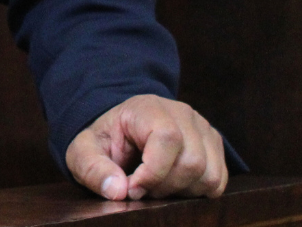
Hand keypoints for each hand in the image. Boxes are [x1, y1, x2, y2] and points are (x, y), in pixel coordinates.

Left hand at [66, 94, 227, 200]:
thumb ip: (93, 168)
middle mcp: (182, 114)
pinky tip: (174, 186)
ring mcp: (203, 129)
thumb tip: (117, 191)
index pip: (168, 138)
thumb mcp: (83, 151)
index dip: (153, 173)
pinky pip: (218, 180)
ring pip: (208, 174)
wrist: (121, 131)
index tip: (133, 188)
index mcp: (149, 108)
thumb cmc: (104, 141)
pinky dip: (197, 192)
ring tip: (157, 186)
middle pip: (192, 162)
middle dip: (165, 186)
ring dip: (181, 191)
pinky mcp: (214, 146)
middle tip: (142, 188)